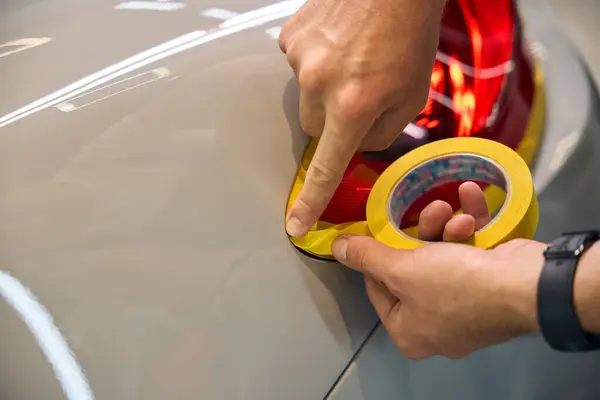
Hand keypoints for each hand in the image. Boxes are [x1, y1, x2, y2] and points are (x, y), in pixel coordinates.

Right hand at [280, 0, 446, 236]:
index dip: (311, 201)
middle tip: (357, 94)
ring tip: (352, 59)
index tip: (295, 225)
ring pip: (304, 95)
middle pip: (312, 127)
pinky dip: (316, 61)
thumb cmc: (410, 36)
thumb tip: (355, 144)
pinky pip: (297, 65)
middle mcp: (319, 83)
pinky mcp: (291, 37)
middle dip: (332, 120)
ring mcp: (300, 57)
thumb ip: (380, 133)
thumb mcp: (411, 97)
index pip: (326, 166)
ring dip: (324, 87)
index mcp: (352, 104)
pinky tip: (339, 43)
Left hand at [332, 182, 545, 358]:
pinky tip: (472, 201)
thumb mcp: (401, 269)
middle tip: (430, 211)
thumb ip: (366, 256)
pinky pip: (470, 253)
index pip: (378, 289)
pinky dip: (471, 226)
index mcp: (410, 331)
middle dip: (420, 233)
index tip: (380, 231)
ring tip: (457, 215)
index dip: (376, 257)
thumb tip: (336, 249)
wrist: (527, 286)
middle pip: (412, 269)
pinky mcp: (490, 285)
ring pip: (442, 256)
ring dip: (448, 227)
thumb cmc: (455, 284)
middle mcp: (436, 324)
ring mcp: (467, 306)